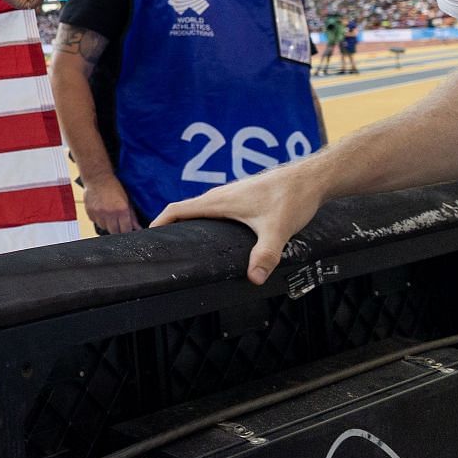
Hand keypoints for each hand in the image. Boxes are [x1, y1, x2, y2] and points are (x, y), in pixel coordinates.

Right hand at [82, 176, 137, 233]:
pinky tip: (101, 211)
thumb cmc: (114, 187)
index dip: (126, 230)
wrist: (98, 177)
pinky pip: (95, 222)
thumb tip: (137, 228)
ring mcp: (98, 213)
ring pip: (104, 227)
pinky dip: (99, 219)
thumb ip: (132, 216)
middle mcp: (109, 213)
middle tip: (118, 223)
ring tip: (108, 214)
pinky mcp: (90, 212)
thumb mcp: (127, 200)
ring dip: (107, 224)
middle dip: (117, 229)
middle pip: (114, 231)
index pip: (125, 230)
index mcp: (121, 210)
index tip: (126, 228)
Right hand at [149, 165, 325, 284]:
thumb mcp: (277, 229)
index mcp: (218, 201)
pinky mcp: (244, 197)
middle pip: (185, 210)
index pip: (177, 210)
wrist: (311, 178)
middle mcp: (220, 195)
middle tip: (164, 249)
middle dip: (171, 227)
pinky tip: (219, 236)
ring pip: (202, 209)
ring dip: (189, 223)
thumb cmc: (291, 198)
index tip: (146, 239)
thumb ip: (265, 254)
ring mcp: (231, 195)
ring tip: (186, 245)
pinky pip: (216, 209)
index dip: (159, 223)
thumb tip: (253, 279)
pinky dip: (207, 221)